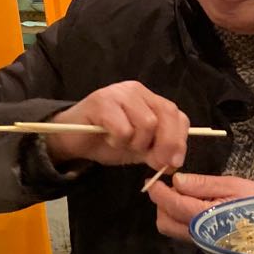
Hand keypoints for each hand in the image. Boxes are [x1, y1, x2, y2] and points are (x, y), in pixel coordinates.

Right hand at [46, 81, 188, 171]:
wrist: (74, 140)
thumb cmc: (108, 141)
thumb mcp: (141, 149)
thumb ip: (159, 152)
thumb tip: (174, 162)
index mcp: (151, 100)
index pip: (178, 116)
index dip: (180, 141)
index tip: (173, 162)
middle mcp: (137, 91)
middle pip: (167, 116)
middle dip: (165, 145)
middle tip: (152, 161)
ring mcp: (119, 93)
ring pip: (147, 123)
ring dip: (137, 143)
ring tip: (122, 143)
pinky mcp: (101, 102)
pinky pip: (124, 129)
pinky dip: (119, 141)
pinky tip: (109, 139)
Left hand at [147, 173, 253, 241]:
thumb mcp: (235, 185)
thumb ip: (204, 184)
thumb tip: (178, 180)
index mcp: (208, 216)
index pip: (173, 204)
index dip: (159, 191)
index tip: (153, 180)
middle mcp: (201, 232)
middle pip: (165, 221)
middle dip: (161, 203)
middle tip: (170, 187)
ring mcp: (202, 240)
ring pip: (171, 229)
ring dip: (168, 211)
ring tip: (183, 196)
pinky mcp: (205, 243)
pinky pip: (182, 232)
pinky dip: (178, 218)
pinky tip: (191, 206)